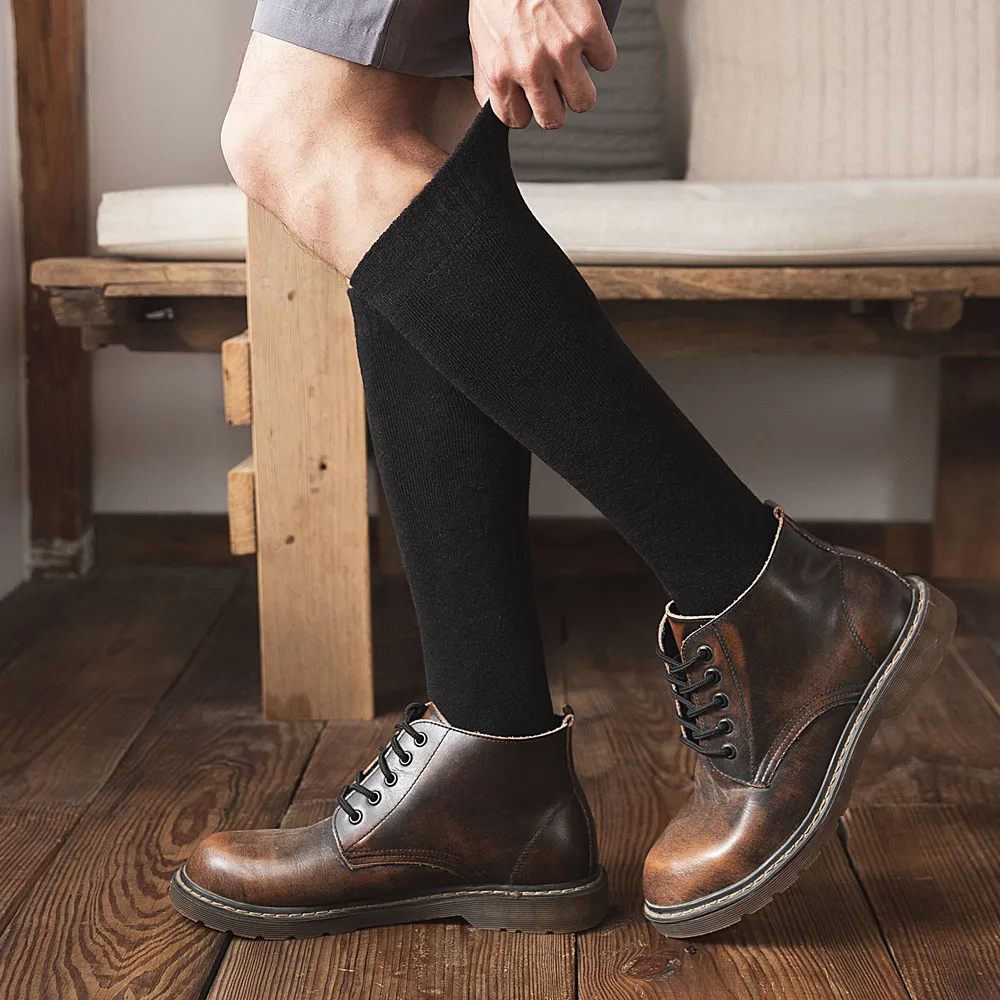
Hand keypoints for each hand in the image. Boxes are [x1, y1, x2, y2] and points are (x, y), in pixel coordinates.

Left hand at [470, 0, 616, 129]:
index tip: (529, 98)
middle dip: (555, 106)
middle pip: (554, 119)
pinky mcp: (588, 29)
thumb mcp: (480, 37)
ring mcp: (562, 50)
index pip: (517, 120)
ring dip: (580, 87)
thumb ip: (487, 76)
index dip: (525, 110)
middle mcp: (531, 66)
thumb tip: (493, 105)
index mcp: (500, 71)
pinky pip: (606, 62)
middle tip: (554, 86)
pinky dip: (600, 52)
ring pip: (584, 101)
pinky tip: (585, 38)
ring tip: (572, 67)